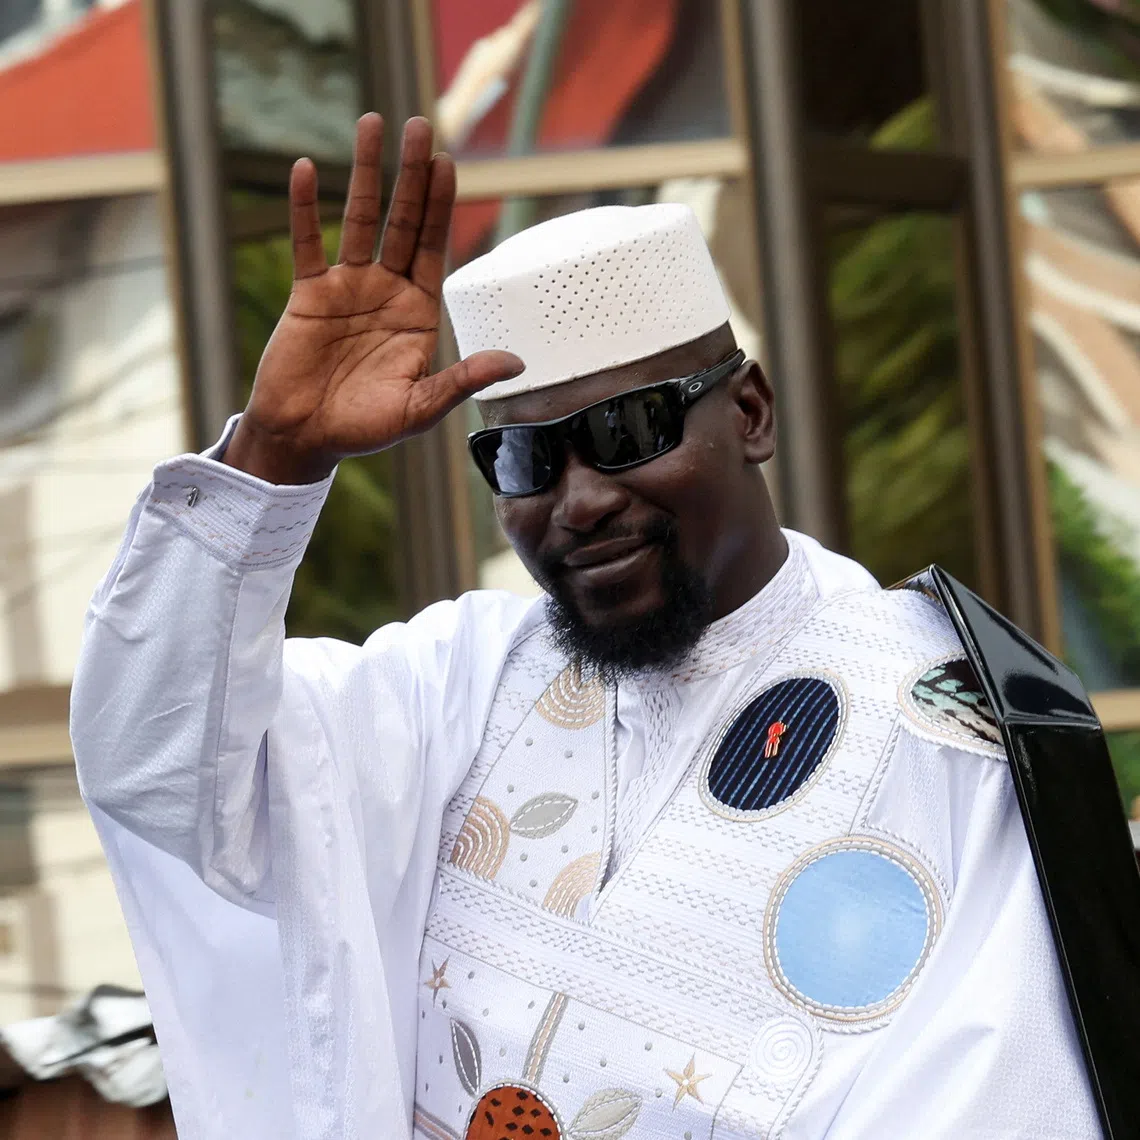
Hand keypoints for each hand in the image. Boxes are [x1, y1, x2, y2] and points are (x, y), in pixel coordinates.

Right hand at [224, 114, 523, 483]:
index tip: (448, 163)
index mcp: (417, 314)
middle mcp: (386, 292)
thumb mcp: (420, 408)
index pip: (433, 248)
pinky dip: (305, 208)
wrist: (305, 439)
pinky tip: (308, 169)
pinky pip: (306, 243)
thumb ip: (462, 379)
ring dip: (366, 173)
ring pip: (358, 220)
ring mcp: (346, 289)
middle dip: (411, 175)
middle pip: (402, 222)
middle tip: (420, 125)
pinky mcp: (308, 294)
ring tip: (374, 123)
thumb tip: (516, 363)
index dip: (440, 207)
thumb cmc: (365, 429)